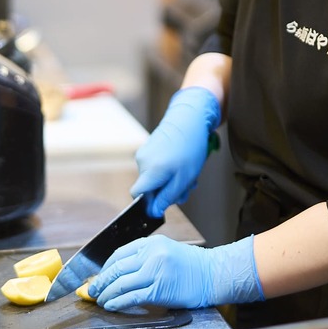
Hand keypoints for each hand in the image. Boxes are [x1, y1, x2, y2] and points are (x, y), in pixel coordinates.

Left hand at [88, 235, 263, 311]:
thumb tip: (119, 273)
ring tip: (101, 301)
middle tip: (92, 290)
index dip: (105, 267)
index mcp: (151, 243)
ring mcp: (155, 271)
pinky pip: (132, 296)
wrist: (214, 274)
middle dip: (101, 281)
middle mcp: (152, 254)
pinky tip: (112, 305)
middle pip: (117, 268)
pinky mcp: (159, 288)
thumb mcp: (166, 251)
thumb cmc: (192, 265)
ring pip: (121, 283)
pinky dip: (119, 302)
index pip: (119, 253)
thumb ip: (144, 258)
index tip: (99, 276)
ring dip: (107, 294)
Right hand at [131, 87, 219, 217]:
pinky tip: (183, 163)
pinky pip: (156, 166)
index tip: (163, 203)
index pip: (137, 195)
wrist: (190, 117)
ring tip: (189, 173)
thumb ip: (167, 196)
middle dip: (168, 191)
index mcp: (149, 171)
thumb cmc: (189, 147)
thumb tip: (154, 211)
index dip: (148, 203)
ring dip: (172, 180)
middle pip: (149, 187)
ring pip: (155, 177)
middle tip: (187, 187)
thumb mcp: (184, 178)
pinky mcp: (150, 147)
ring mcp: (145, 153)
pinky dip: (169, 169)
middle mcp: (142, 162)